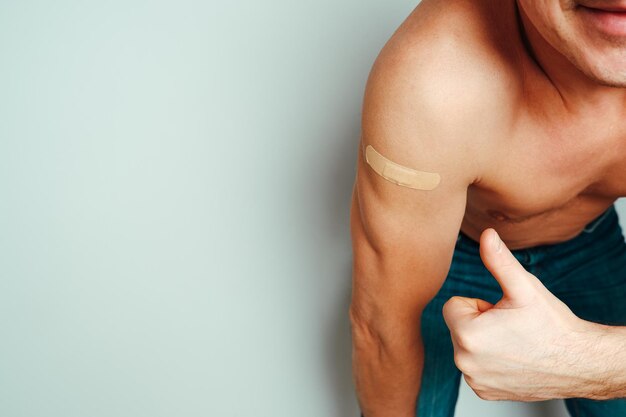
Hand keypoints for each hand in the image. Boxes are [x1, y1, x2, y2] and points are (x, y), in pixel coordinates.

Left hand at [442, 228, 591, 400]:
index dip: (479, 305)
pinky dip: (489, 361)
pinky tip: (513, 359)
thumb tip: (486, 234)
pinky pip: (474, 366)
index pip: (453, 305)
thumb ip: (499, 260)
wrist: (579, 362)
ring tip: (514, 342)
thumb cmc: (551, 324)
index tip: (502, 312)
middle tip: (511, 327)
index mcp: (467, 334)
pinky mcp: (484, 392)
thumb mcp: (524, 287)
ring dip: (484, 341)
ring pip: (466, 346)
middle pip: (458, 326)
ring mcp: (475, 380)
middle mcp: (464, 362)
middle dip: (480, 322)